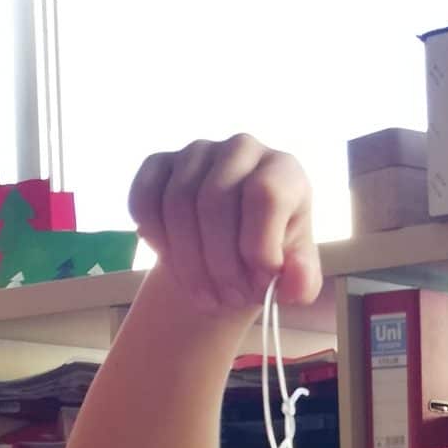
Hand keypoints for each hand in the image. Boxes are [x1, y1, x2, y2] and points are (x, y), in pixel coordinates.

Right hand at [129, 135, 320, 314]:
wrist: (229, 252)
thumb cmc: (267, 256)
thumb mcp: (294, 275)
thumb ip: (303, 280)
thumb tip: (296, 282)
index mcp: (283, 170)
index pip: (266, 194)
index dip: (258, 246)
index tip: (260, 281)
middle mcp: (241, 149)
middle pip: (215, 202)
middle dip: (219, 264)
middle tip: (229, 298)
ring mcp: (197, 152)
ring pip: (177, 204)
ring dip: (188, 262)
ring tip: (206, 295)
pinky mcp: (160, 163)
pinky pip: (144, 199)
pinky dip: (155, 239)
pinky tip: (173, 262)